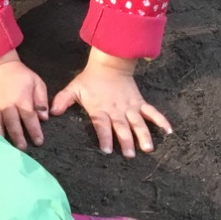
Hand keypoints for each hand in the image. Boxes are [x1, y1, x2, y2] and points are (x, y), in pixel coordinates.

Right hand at [0, 54, 51, 147]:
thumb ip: (41, 100)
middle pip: (12, 124)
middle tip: (22, 149)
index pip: (30, 118)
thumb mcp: (36, 82)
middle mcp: (7, 105)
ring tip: (3, 147)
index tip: (38, 142)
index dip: (35, 131)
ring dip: (0, 136)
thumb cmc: (19, 74)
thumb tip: (44, 117)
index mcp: (21, 99)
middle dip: (18, 138)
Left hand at [50, 51, 171, 158]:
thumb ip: (62, 101)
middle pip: (122, 127)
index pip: (102, 125)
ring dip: (143, 135)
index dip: (104, 136)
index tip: (106, 149)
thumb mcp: (74, 89)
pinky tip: (169, 131)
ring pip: (138, 123)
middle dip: (125, 141)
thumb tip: (51, 113)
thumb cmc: (90, 80)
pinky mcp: (139, 103)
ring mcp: (130, 107)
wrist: (109, 64)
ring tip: (148, 148)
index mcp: (100, 109)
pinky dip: (161, 121)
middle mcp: (116, 110)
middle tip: (128, 155)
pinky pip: (152, 112)